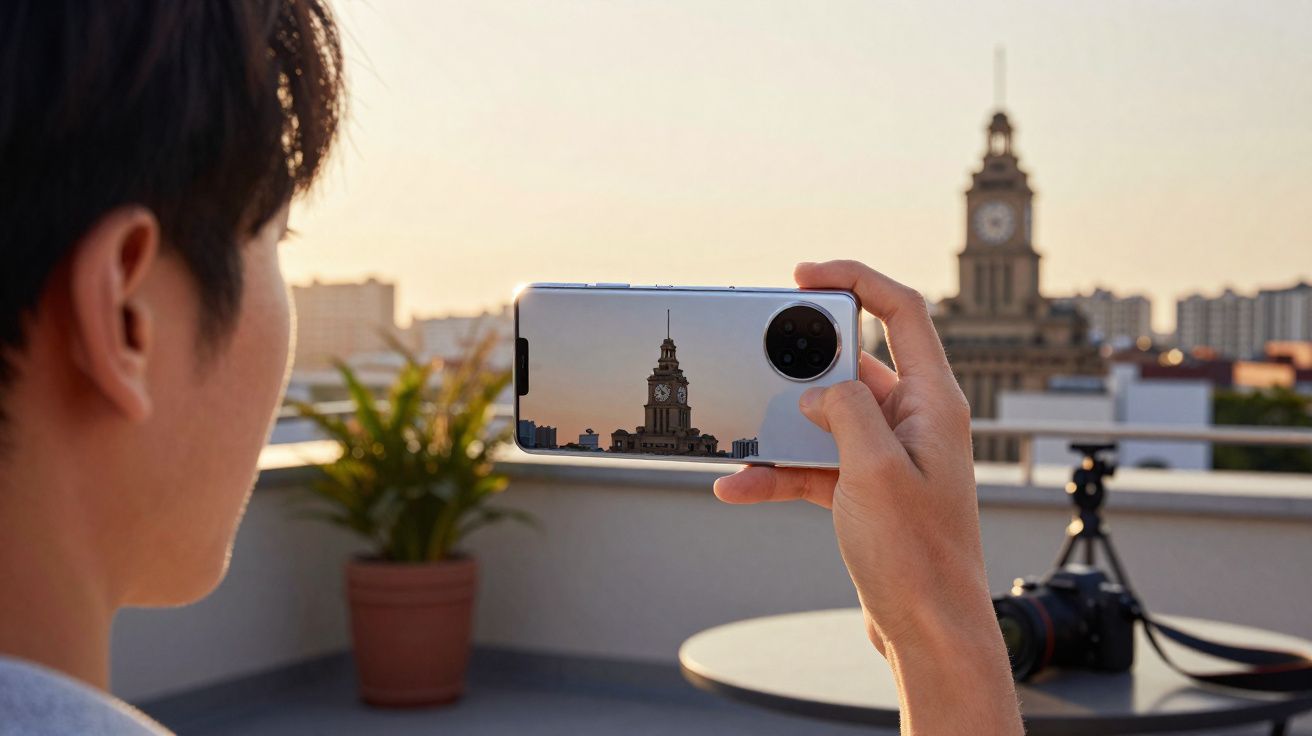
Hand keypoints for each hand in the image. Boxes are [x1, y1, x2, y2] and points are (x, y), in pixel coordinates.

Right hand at [714, 260, 1021, 734]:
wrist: (928, 631)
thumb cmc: (919, 557)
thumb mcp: (874, 471)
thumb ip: (845, 412)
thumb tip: (817, 392)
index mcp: (934, 403)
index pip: (902, 313)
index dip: (856, 280)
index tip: (806, 275)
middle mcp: (916, 422)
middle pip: (853, 366)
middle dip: (801, 367)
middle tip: (761, 361)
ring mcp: (891, 456)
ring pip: (826, 420)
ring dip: (782, 429)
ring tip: (742, 436)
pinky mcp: (868, 490)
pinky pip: (816, 465)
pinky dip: (780, 472)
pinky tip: (742, 486)